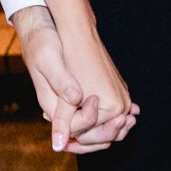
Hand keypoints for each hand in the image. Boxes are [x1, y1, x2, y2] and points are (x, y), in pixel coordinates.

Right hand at [12, 7, 133, 152]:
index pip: (76, 129)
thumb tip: (75, 99)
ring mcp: (68, 106)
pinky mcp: (76, 98)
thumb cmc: (42, 43)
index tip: (99, 100)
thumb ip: (61, 82)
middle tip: (129, 119)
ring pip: (92, 131)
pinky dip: (111, 118)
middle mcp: (60, 111)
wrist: (39, 33)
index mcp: (51, 106)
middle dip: (109, 132)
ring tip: (132, 117)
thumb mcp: (49, 60)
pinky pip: (95, 118)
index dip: (91, 120)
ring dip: (112, 128)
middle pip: (86, 138)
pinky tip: (128, 110)